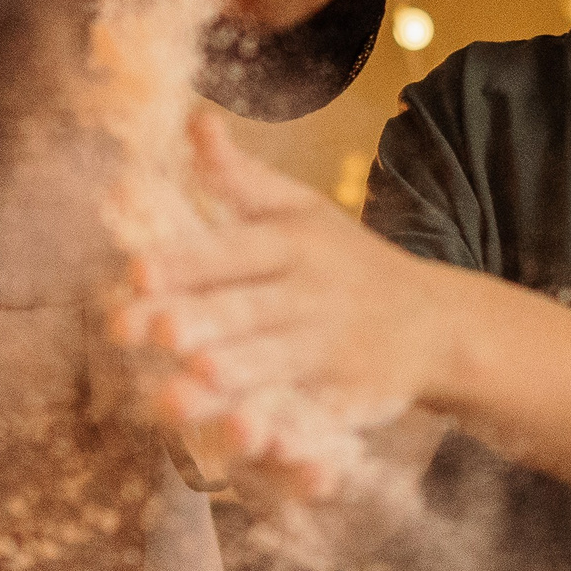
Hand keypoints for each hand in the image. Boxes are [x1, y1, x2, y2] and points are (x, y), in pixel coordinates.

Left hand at [114, 114, 456, 466]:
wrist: (435, 322)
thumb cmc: (345, 260)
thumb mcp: (299, 210)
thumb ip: (239, 178)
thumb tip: (193, 121)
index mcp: (292, 246)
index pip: (232, 251)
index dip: (185, 262)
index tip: (134, 271)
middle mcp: (310, 298)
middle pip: (249, 311)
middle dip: (201, 323)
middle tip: (154, 333)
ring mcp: (333, 353)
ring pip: (276, 368)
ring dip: (232, 381)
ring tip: (177, 398)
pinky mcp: (351, 402)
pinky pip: (316, 421)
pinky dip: (291, 438)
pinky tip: (255, 450)